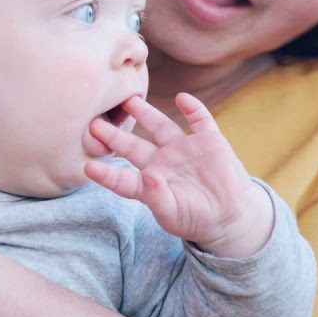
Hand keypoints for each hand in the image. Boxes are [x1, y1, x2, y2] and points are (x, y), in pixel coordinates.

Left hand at [85, 93, 272, 257]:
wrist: (230, 215)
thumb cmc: (195, 218)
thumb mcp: (173, 214)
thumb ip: (158, 198)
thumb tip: (147, 179)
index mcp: (150, 182)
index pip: (123, 178)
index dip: (106, 174)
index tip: (88, 168)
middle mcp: (162, 161)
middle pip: (134, 145)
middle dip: (115, 134)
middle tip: (94, 122)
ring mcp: (184, 149)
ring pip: (161, 125)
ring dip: (145, 112)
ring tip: (129, 99)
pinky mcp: (208, 141)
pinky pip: (200, 120)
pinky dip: (193, 108)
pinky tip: (182, 98)